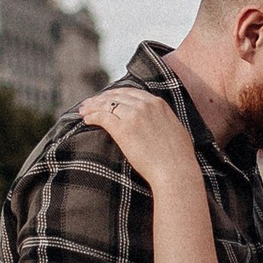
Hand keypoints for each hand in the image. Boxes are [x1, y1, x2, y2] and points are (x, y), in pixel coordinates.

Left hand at [78, 86, 197, 182]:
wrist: (176, 171)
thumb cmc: (178, 158)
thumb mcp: (175, 129)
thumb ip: (164, 120)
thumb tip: (159, 122)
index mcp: (158, 103)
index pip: (131, 92)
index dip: (116, 94)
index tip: (107, 98)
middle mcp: (145, 105)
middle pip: (116, 96)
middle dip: (101, 98)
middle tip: (89, 103)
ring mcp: (134, 116)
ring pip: (107, 104)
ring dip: (93, 107)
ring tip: (83, 111)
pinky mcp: (123, 129)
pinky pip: (103, 117)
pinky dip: (92, 117)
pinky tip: (86, 120)